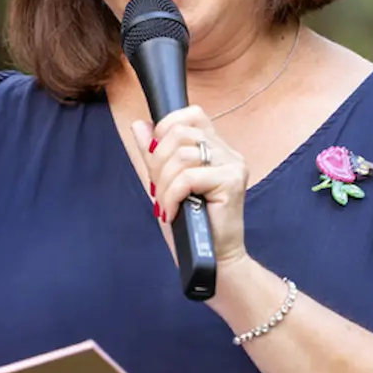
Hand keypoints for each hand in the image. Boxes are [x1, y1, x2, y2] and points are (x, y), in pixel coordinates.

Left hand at [132, 105, 249, 269]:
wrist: (211, 258)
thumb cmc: (190, 225)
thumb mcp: (165, 183)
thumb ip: (153, 154)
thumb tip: (139, 124)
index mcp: (215, 148)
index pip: (191, 114)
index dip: (166, 128)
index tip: (156, 157)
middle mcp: (228, 152)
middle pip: (180, 132)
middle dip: (158, 161)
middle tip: (159, 189)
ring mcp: (233, 165)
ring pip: (182, 155)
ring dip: (164, 183)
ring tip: (166, 205)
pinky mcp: (233, 181)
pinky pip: (188, 177)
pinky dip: (172, 195)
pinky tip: (172, 212)